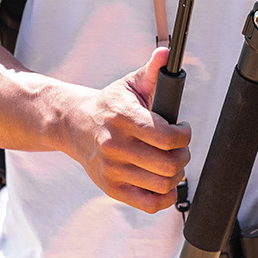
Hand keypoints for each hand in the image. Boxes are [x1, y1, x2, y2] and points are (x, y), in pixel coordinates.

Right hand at [57, 46, 192, 212]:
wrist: (72, 125)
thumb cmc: (107, 106)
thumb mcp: (128, 84)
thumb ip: (151, 70)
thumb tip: (166, 53)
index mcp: (123, 118)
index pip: (167, 137)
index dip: (184, 135)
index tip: (183, 129)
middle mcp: (116, 146)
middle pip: (169, 164)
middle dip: (183, 155)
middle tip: (179, 147)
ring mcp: (113, 170)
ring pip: (163, 184)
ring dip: (176, 174)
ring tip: (170, 162)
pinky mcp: (112, 188)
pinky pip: (149, 204)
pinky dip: (164, 197)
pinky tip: (163, 182)